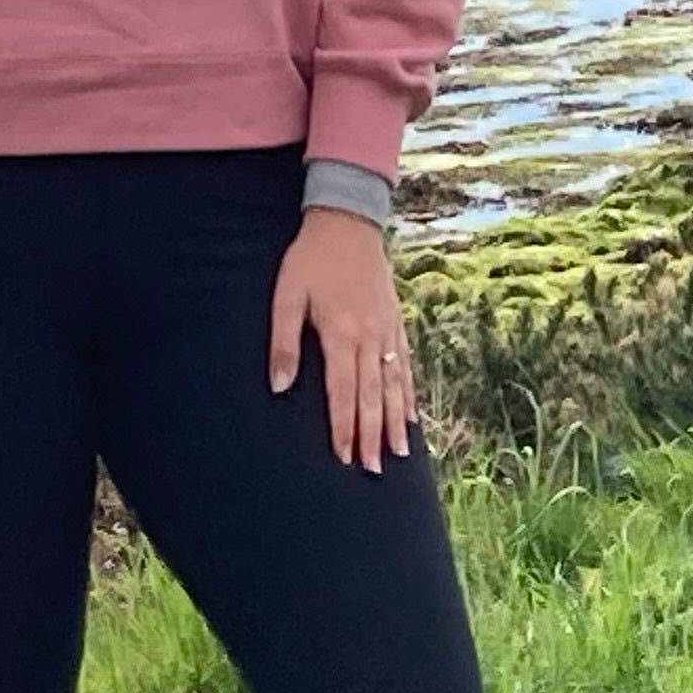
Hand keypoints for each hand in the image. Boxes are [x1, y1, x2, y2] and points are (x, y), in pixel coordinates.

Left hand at [268, 206, 412, 472]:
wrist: (348, 222)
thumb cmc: (311, 259)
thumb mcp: (287, 295)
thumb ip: (284, 343)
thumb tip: (281, 388)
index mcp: (341, 334)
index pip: (342, 392)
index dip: (343, 427)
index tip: (345, 458)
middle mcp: (369, 338)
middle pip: (371, 396)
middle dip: (371, 435)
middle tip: (373, 470)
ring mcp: (386, 331)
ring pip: (393, 385)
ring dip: (394, 422)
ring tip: (398, 454)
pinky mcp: (395, 323)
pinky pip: (404, 366)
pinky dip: (408, 394)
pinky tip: (411, 417)